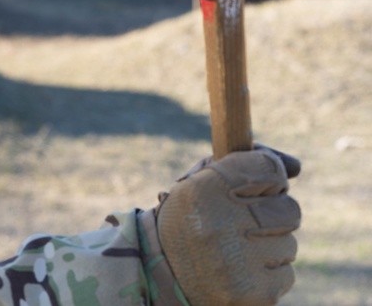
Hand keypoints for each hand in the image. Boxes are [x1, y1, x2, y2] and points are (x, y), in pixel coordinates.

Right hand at [145, 146, 300, 304]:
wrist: (160, 277)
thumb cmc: (188, 222)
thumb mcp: (201, 184)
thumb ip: (245, 166)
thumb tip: (296, 165)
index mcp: (203, 189)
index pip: (268, 167)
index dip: (268, 177)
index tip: (258, 186)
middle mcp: (220, 222)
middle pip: (289, 208)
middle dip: (273, 215)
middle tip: (245, 223)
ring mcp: (238, 261)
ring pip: (289, 244)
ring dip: (269, 247)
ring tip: (236, 251)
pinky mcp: (256, 292)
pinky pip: (285, 274)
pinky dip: (268, 274)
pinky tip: (240, 273)